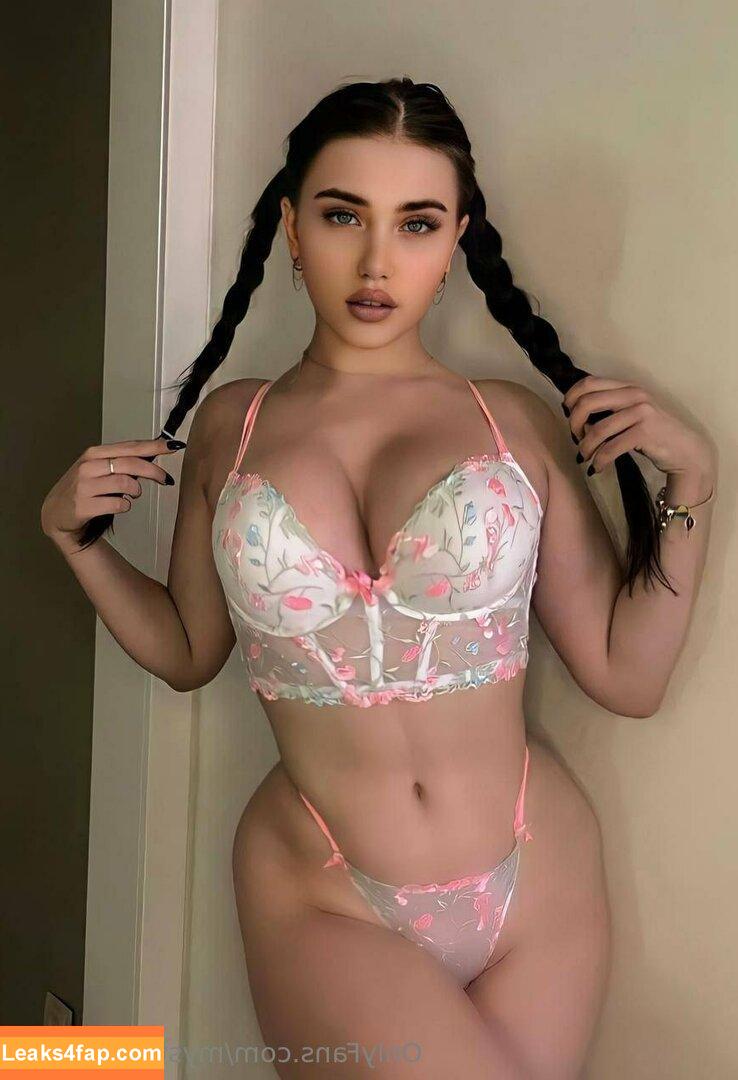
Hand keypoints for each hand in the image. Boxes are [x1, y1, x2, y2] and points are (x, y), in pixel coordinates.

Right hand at [40, 437, 183, 549]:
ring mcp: (84, 486)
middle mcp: (88, 466)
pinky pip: (118, 504)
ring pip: (125, 483)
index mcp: (94, 454)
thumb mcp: (98, 469)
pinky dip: (125, 506)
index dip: (153, 447)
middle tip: (165, 479)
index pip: (129, 447)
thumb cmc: (83, 489)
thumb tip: (153, 454)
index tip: (172, 446)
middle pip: (131, 464)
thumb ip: (121, 462)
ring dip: (136, 491)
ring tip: (133, 494)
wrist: (56, 513)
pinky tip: (120, 506)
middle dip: (153, 472)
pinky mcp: (84, 506)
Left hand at [562, 376, 714, 485]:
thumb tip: (574, 415)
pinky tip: (597, 468)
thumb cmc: (652, 434)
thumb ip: (609, 409)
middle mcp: (634, 394)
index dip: (571, 398)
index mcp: (627, 387)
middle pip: (587, 403)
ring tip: (584, 458)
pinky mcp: (646, 432)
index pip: (588, 383)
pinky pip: (611, 448)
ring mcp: (641, 412)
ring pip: (597, 430)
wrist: (685, 450)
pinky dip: (600, 461)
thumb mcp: (630, 414)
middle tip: (575, 440)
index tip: (567, 415)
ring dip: (585, 447)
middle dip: (574, 424)